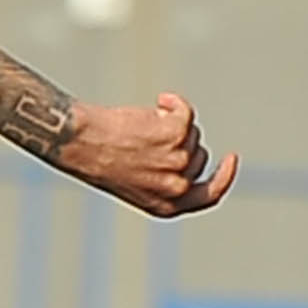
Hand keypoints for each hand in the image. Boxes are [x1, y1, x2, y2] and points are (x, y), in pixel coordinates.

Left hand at [55, 93, 235, 218]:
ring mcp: (179, 160)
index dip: (224, 177)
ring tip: (136, 127)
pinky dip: (173, 103)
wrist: (77, 143)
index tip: (230, 158)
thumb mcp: (132, 182)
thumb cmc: (96, 160)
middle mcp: (176, 187)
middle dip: (178, 142)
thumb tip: (186, 157)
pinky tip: (157, 101)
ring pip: (190, 133)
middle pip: (198, 156)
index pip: (209, 196)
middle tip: (144, 137)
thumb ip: (162, 178)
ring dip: (168, 123)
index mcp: (166, 206)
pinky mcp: (175, 133)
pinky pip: (185, 111)